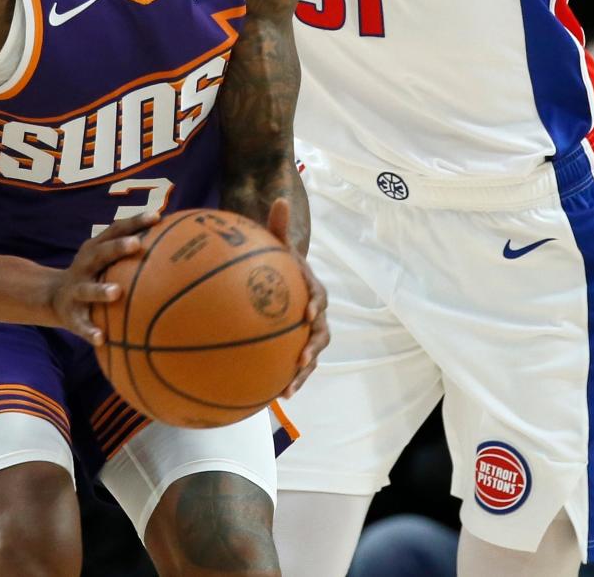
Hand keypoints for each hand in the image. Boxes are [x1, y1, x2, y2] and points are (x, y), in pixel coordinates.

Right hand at [47, 210, 159, 344]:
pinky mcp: (71, 315)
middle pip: (100, 253)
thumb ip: (131, 251)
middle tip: (136, 244)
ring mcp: (75, 290)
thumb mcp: (105, 259)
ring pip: (87, 289)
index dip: (135, 222)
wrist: (53, 297)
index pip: (115, 230)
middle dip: (116, 248)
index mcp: (95, 248)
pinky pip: (81, 324)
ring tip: (116, 292)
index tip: (157, 217)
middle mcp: (84, 265)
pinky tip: (101, 338)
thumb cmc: (94, 273)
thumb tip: (175, 242)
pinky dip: (90, 331)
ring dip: (100, 290)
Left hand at [267, 198, 328, 395]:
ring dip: (302, 373)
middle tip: (301, 359)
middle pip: (320, 334)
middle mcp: (315, 315)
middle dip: (312, 348)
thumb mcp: (278, 243)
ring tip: (288, 388)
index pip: (319, 296)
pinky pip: (296, 367)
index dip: (316, 304)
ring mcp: (308, 334)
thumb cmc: (279, 262)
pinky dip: (288, 381)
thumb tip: (279, 198)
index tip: (309, 313)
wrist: (283, 282)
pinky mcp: (296, 349)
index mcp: (312, 290)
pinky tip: (272, 396)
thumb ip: (278, 226)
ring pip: (311, 356)